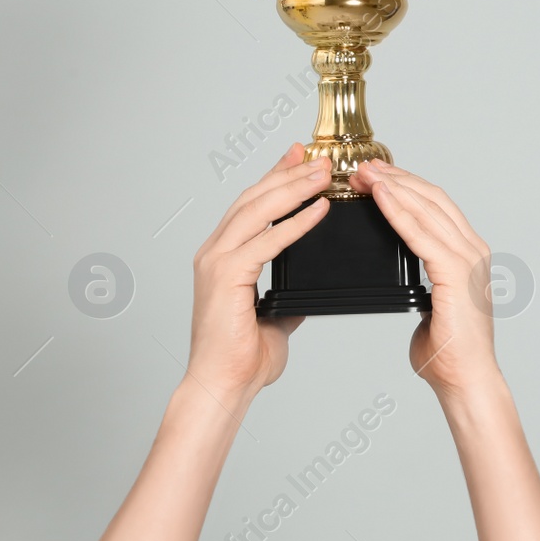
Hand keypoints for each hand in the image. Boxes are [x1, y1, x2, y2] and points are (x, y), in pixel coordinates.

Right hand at [186, 143, 330, 405]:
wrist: (223, 385)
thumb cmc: (243, 355)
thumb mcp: (275, 312)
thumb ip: (287, 289)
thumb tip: (309, 280)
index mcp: (223, 256)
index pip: (253, 204)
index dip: (277, 176)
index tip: (302, 155)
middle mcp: (214, 251)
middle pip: (254, 198)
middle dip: (289, 174)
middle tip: (321, 157)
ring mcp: (216, 262)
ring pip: (257, 211)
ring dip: (294, 189)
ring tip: (324, 174)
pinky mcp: (226, 277)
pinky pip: (267, 242)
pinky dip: (295, 224)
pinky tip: (319, 211)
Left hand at [349, 160, 498, 398]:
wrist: (465, 380)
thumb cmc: (449, 352)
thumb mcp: (430, 306)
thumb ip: (422, 286)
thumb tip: (405, 286)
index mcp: (468, 254)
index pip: (436, 206)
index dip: (406, 186)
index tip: (377, 176)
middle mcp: (472, 249)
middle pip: (432, 198)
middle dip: (396, 178)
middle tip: (364, 167)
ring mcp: (468, 258)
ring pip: (427, 208)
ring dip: (394, 187)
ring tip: (366, 175)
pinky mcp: (456, 271)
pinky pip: (421, 233)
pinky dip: (398, 212)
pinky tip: (380, 199)